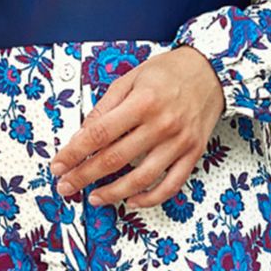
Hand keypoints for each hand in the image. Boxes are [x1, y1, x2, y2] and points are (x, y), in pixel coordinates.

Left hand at [51, 46, 226, 208]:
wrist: (211, 71)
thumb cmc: (170, 72)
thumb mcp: (130, 79)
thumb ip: (105, 107)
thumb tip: (83, 135)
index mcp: (142, 102)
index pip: (99, 134)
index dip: (74, 153)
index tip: (59, 164)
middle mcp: (161, 124)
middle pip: (114, 159)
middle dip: (85, 176)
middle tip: (67, 185)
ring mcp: (178, 142)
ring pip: (141, 178)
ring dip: (113, 193)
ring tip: (95, 197)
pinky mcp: (192, 154)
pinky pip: (170, 185)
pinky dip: (150, 198)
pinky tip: (132, 199)